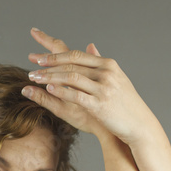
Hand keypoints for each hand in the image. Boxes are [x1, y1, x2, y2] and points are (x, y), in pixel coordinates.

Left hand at [22, 28, 160, 145]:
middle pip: (71, 63)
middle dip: (48, 62)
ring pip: (71, 77)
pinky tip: (48, 89)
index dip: (55, 52)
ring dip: (50, 76)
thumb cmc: (125, 103)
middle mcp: (106, 72)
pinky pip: (76, 95)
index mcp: (108, 65)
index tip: (38, 52)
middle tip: (31, 63)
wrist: (139, 124)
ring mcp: (104, 88)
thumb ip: (99, 63)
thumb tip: (90, 45)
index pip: (76, 54)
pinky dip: (61, 91)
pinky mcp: (101, 104)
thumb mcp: (114, 78)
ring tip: (34, 77)